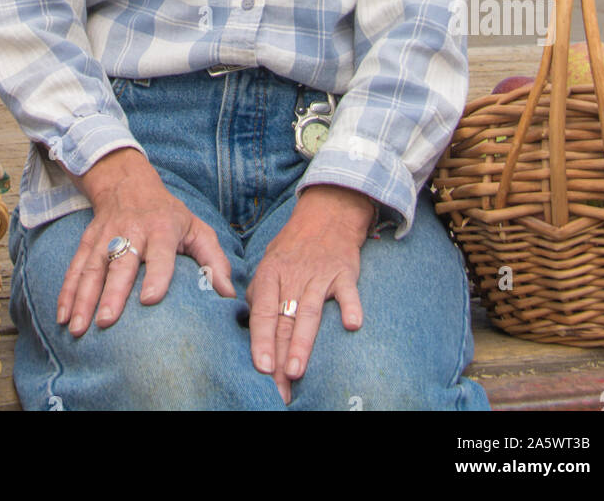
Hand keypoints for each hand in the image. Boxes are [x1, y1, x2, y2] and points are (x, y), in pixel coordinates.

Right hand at [57, 148, 235, 333]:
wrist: (129, 183)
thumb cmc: (169, 215)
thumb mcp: (196, 228)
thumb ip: (214, 260)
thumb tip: (228, 294)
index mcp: (162, 229)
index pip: (160, 252)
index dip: (157, 274)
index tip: (151, 299)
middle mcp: (132, 231)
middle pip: (121, 262)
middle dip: (112, 292)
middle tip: (106, 321)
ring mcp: (106, 235)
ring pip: (92, 267)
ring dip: (83, 298)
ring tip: (77, 328)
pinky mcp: (88, 241)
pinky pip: (75, 267)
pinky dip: (66, 292)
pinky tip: (61, 316)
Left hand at [246, 185, 372, 404]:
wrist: (327, 215)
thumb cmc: (294, 246)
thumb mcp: (269, 262)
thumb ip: (260, 293)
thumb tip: (251, 324)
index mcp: (270, 274)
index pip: (262, 312)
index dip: (259, 340)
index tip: (258, 367)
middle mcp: (292, 276)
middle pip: (283, 321)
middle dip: (279, 356)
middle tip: (277, 388)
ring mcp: (319, 275)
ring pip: (309, 312)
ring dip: (302, 342)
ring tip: (296, 370)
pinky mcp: (343, 273)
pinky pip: (347, 292)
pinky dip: (351, 306)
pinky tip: (352, 325)